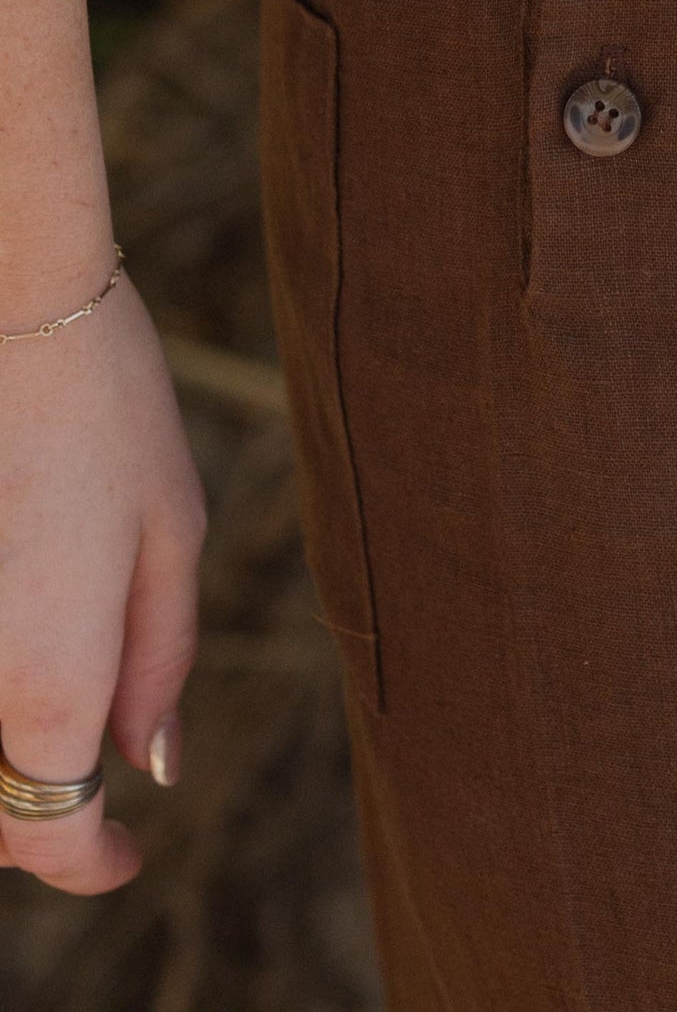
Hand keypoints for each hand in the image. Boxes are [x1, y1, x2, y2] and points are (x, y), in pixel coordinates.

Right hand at [0, 269, 204, 890]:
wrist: (8, 303)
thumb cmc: (104, 404)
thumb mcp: (169, 529)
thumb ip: (157, 658)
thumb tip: (149, 766)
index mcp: (46, 675)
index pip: (51, 829)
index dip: (91, 862)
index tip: (127, 859)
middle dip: (33, 820)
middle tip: (97, 789)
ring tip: (52, 726)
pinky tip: (19, 631)